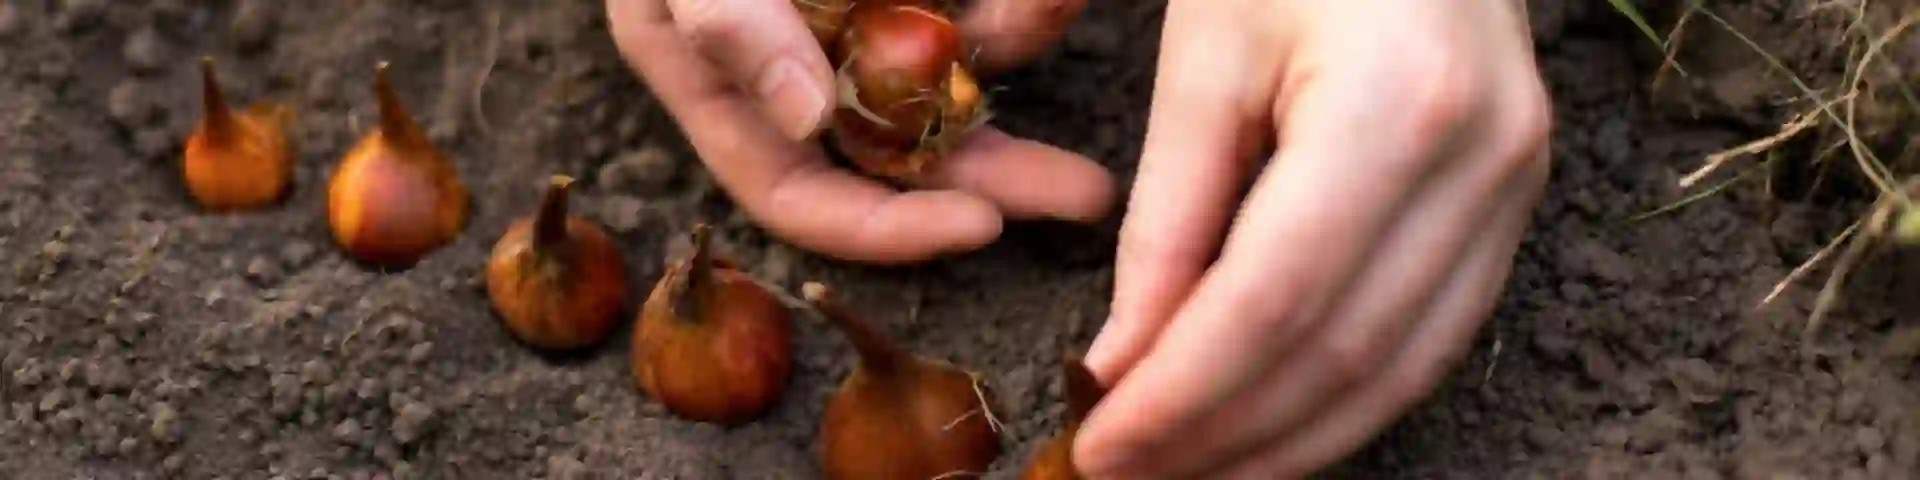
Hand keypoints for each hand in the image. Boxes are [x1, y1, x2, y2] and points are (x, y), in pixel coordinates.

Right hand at [605, 0, 1115, 263]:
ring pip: (946, 72)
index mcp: (729, 90)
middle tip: (1081, 193)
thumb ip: (730, 24)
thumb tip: (806, 117)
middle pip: (899, 155)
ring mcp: (853, 18)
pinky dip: (1012, 9)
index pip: (802, 197)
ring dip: (1012, 47)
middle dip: (995, 173)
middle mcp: (796, 69)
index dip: (889, 228)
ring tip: (1059, 5)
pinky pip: (964, 11)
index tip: (983, 224)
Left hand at [1075, 0, 1550, 476]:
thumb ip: (1168, 221)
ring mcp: (1517, 184)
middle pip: (1341, 353)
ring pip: (1399, 370)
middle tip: (1124, 475)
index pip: (1274, 300)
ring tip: (1188, 475)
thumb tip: (1126, 367)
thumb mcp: (1201, 60)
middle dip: (1224, 437)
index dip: (1182, 394)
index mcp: (1396, 101)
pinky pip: (1434, 339)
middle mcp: (1481, 155)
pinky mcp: (1518, 203)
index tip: (1099, 445)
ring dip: (1286, 443)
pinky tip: (1271, 431)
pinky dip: (1346, 402)